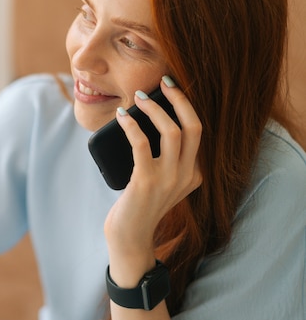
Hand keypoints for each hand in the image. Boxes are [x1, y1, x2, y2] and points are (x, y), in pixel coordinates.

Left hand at [104, 76, 201, 280]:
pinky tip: (122, 117)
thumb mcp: (159, 180)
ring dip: (153, 108)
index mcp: (194, 174)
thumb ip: (162, 158)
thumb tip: (142, 120)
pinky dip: (132, 125)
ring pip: (172, 131)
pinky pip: (142, 144)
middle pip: (193, 126)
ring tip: (137, 98)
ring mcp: (169, 179)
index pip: (198, 131)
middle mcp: (187, 175)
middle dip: (179, 98)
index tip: (171, 87)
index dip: (185, 105)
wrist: (129, 238)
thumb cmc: (138, 205)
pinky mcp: (147, 181)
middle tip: (163, 81)